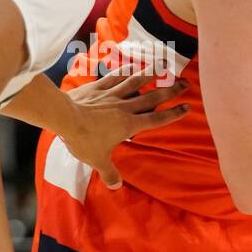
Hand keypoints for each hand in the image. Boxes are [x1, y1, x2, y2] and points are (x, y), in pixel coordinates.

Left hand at [63, 66, 189, 187]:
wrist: (64, 117)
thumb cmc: (83, 139)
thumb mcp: (97, 160)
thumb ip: (109, 173)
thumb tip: (116, 186)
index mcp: (128, 125)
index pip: (156, 119)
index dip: (173, 114)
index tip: (188, 107)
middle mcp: (124, 107)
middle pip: (152, 97)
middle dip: (171, 90)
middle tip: (186, 83)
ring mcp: (111, 94)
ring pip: (135, 82)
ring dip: (151, 73)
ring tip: (164, 65)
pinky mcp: (98, 87)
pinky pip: (114, 76)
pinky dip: (124, 70)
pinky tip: (132, 66)